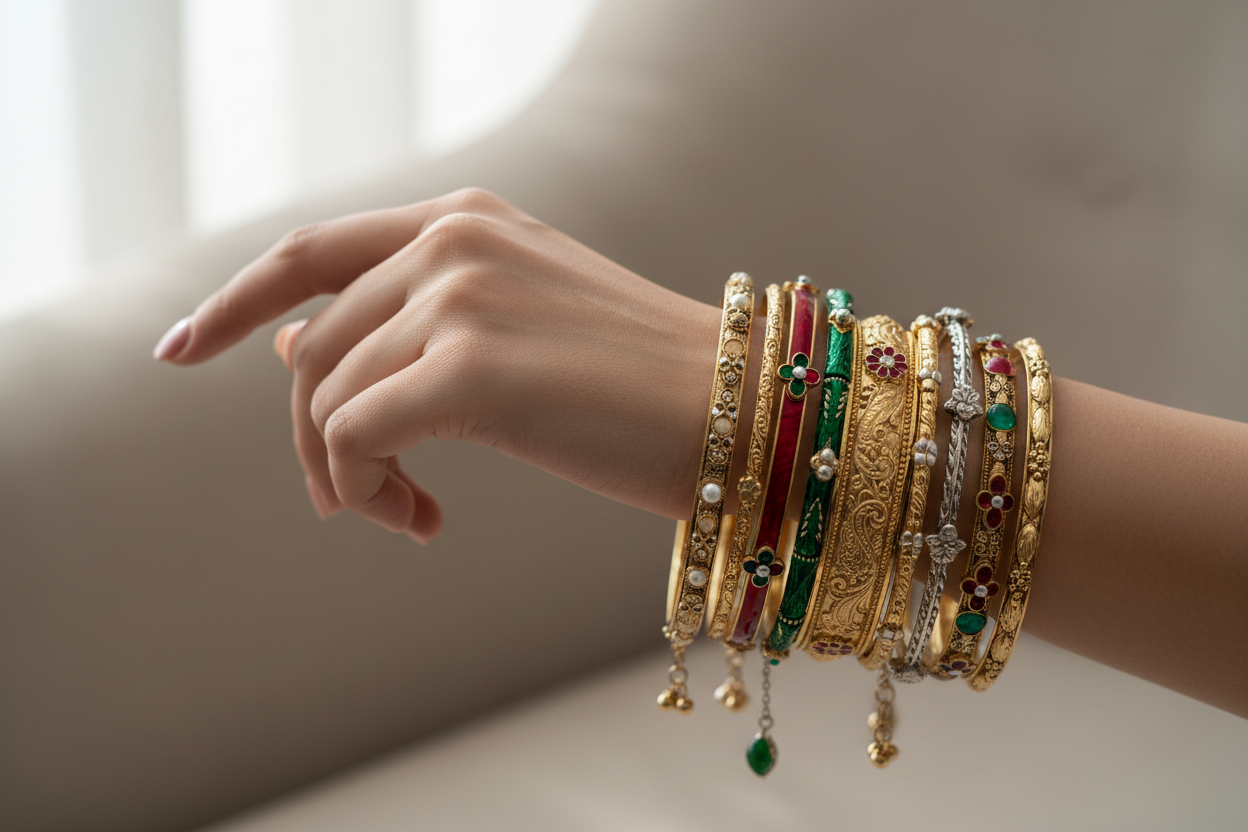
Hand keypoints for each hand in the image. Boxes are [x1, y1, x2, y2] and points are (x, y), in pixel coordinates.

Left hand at [155, 188, 720, 541]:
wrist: (744, 415)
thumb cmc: (641, 384)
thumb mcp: (514, 328)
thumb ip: (407, 321)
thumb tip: (293, 346)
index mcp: (465, 219)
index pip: (311, 252)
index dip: (234, 302)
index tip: (178, 350)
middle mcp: (453, 241)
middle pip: (311, 347)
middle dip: (313, 436)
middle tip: (357, 503)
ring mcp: (461, 297)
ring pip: (329, 399)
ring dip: (349, 475)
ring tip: (410, 513)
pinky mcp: (471, 369)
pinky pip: (355, 436)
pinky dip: (365, 487)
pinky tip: (420, 518)